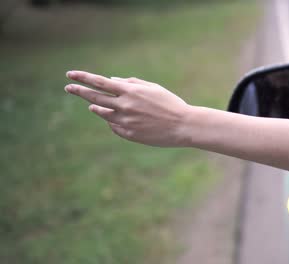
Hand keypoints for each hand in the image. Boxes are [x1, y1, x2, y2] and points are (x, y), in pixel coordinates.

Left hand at [64, 71, 190, 146]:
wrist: (183, 126)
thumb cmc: (170, 104)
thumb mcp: (152, 88)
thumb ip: (131, 83)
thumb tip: (111, 82)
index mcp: (130, 92)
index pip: (100, 83)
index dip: (84, 78)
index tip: (70, 75)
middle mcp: (124, 106)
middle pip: (95, 98)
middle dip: (80, 92)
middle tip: (69, 88)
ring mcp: (125, 122)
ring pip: (103, 114)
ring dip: (97, 108)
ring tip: (93, 106)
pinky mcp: (129, 134)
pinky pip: (114, 127)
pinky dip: (114, 121)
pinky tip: (121, 119)